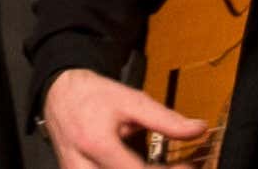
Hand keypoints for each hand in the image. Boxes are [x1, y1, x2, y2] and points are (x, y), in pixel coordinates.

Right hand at [44, 68, 211, 167]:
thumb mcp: (132, 101)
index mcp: (97, 145)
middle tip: (179, 168)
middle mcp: (82, 167)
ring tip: (161, 167)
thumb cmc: (92, 96)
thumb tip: (197, 129)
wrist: (60, 95)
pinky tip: (142, 168)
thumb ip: (165, 119)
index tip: (188, 166)